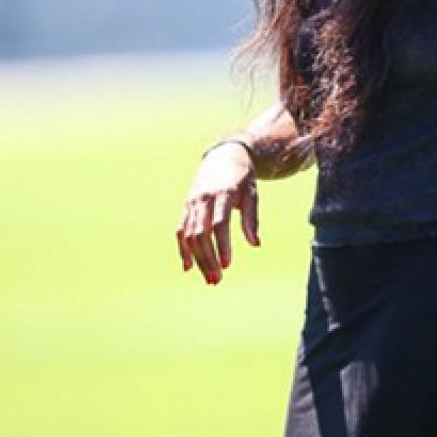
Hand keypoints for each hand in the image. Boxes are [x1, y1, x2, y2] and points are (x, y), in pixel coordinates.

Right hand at [176, 142, 259, 284]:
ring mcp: (192, 203)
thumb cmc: (243, 179)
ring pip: (189, 235)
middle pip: (201, 233)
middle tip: (217, 280)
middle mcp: (204, 198)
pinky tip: (188, 267)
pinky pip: (181, 230)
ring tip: (209, 278)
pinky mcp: (186, 206)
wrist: (224, 156)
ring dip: (197, 259)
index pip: (220, 224)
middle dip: (208, 258)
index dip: (222, 245)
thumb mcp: (252, 195)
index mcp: (223, 194)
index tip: (227, 265)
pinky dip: (183, 249)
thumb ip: (251, 219)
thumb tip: (256, 244)